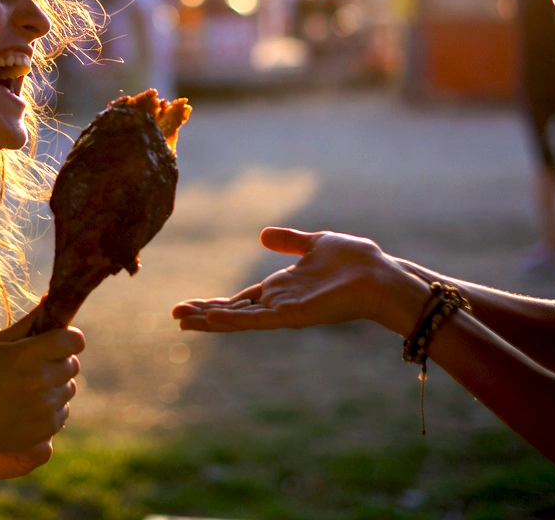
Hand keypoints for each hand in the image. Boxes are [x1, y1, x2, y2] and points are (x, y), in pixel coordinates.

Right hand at [0, 307, 83, 464]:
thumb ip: (29, 322)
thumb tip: (51, 298)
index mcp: (27, 355)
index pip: (73, 341)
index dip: (69, 339)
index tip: (59, 342)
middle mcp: (39, 380)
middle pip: (73, 364)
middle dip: (59, 362)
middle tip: (36, 367)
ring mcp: (45, 406)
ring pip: (70, 387)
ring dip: (56, 386)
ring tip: (29, 389)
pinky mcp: (48, 428)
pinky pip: (64, 410)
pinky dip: (52, 408)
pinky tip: (29, 408)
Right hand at [172, 227, 391, 331]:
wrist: (379, 275)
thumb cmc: (355, 261)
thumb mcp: (315, 243)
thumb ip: (289, 241)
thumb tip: (262, 234)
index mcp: (283, 287)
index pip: (241, 298)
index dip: (216, 302)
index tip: (190, 305)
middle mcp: (280, 302)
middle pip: (234, 311)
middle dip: (204, 313)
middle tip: (175, 314)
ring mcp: (284, 311)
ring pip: (239, 318)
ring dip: (210, 319)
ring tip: (181, 319)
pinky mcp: (292, 315)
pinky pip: (256, 320)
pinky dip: (233, 320)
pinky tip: (211, 318)